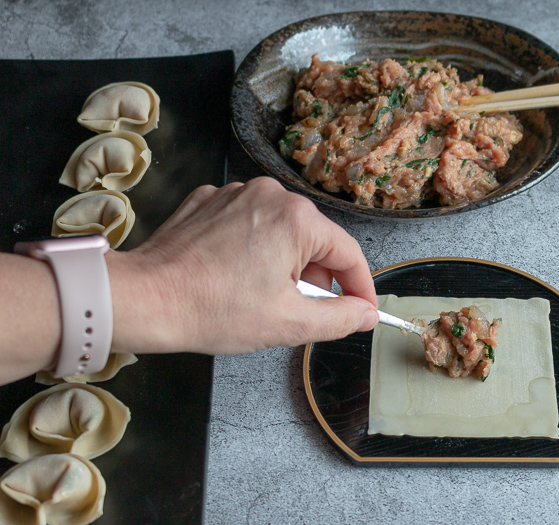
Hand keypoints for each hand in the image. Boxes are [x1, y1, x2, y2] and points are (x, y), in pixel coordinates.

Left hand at [107, 177, 378, 354]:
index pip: (349, 253)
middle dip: (315, 278)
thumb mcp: (288, 323)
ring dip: (284, 264)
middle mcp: (270, 194)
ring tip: (260, 296)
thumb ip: (339, 318)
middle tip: (299, 311)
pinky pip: (249, 224)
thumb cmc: (212, 309)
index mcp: (297, 219)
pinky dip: (253, 249)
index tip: (361, 309)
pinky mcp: (211, 201)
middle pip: (315, 241)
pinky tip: (234, 275)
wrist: (145, 299)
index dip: (360, 288)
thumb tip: (365, 312)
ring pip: (282, 232)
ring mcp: (237, 194)